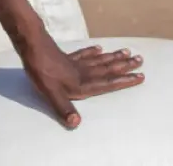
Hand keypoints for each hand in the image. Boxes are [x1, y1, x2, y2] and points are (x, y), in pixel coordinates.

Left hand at [19, 36, 144, 127]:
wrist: (32, 47)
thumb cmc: (41, 72)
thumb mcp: (50, 94)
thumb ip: (64, 108)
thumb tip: (76, 123)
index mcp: (81, 84)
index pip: (107, 83)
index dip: (123, 81)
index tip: (140, 76)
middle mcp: (82, 73)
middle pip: (107, 69)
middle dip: (124, 66)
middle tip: (140, 59)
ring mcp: (75, 63)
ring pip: (99, 60)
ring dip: (113, 57)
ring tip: (127, 52)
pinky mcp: (66, 57)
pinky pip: (83, 54)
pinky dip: (92, 52)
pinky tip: (99, 48)